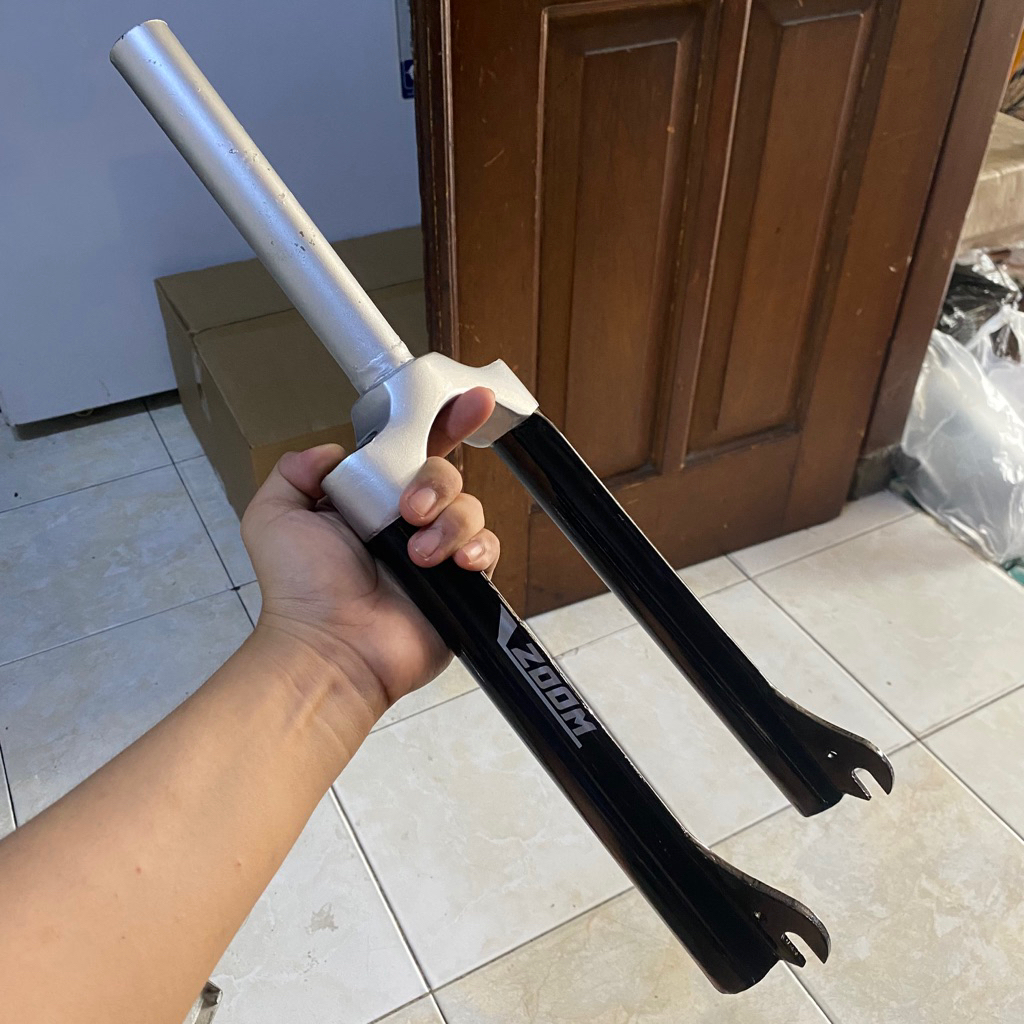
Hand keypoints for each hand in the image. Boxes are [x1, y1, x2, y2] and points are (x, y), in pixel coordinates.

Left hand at [240, 388, 498, 717]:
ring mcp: (435, 552)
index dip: (441, 421)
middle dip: (432, 484)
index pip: (411, 448)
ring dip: (447, 523)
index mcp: (369, 500)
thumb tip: (330, 452)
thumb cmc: (300, 592)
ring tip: (417, 553)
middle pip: (444, 473)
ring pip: (469, 507)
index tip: (468, 401)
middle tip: (407, 511)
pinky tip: (454, 563)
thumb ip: (294, 472)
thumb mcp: (272, 517)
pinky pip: (487, 548)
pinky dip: (477, 549)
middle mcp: (405, 522)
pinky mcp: (459, 584)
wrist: (330, 647)